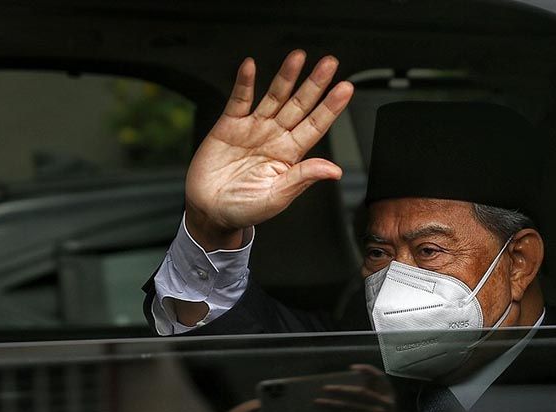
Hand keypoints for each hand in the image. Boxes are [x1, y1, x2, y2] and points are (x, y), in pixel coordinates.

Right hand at [185, 50, 353, 249]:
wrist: (210, 212)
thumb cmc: (244, 208)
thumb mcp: (277, 198)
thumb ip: (302, 179)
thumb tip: (334, 170)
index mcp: (290, 155)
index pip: (316, 126)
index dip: (330, 107)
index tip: (346, 89)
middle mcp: (275, 137)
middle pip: (299, 105)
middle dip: (314, 84)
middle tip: (330, 63)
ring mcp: (253, 129)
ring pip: (274, 97)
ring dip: (286, 77)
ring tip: (298, 57)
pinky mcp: (229, 126)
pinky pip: (238, 100)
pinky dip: (244, 83)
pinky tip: (250, 66)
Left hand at [314, 364, 406, 411]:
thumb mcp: (380, 400)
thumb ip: (369, 391)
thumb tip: (344, 383)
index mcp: (387, 391)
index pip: (378, 376)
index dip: (366, 370)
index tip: (352, 367)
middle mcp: (385, 400)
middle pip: (361, 392)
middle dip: (342, 389)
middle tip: (325, 388)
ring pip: (352, 406)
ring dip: (333, 403)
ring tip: (318, 401)